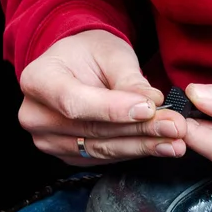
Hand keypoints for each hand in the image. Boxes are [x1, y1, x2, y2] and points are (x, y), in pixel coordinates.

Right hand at [18, 30, 186, 164]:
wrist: (79, 65)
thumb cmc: (92, 53)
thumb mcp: (113, 54)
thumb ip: (130, 80)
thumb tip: (153, 104)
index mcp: (38, 80)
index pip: (74, 102)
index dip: (113, 109)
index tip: (149, 108)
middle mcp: (35, 115)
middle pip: (91, 130)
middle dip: (139, 130)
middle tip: (175, 126)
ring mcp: (49, 140)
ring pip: (101, 149)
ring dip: (142, 146)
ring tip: (175, 140)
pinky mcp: (68, 155)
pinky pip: (104, 158)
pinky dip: (135, 151)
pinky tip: (162, 146)